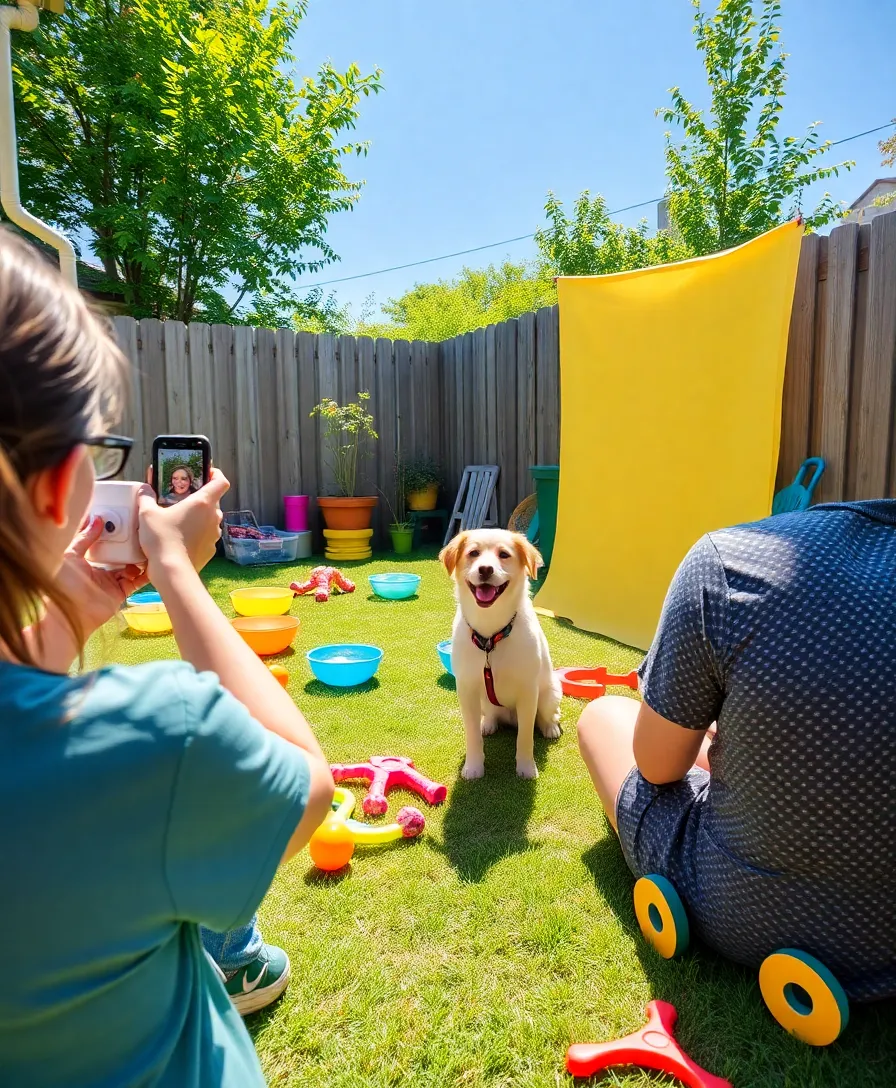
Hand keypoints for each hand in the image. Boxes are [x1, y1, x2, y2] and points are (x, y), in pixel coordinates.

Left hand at [57, 515, 148, 635]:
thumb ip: (84, 538)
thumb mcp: (70, 556)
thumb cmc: (65, 585)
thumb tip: (97, 519)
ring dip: (139, 556)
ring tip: (148, 545)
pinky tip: (153, 564)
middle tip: (141, 529)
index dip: (111, 530)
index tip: (122, 517)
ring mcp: (112, 580)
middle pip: (119, 552)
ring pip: (130, 564)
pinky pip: (137, 580)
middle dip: (129, 542)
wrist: (72, 614)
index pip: (102, 541)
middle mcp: (101, 568)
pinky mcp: (122, 591)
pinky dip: (145, 573)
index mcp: (87, 558)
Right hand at [137, 468, 229, 575]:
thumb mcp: (147, 514)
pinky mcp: (211, 549)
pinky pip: (206, 535)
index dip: (215, 474)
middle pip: (213, 500)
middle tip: (182, 497)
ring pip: (209, 518)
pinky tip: (181, 536)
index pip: (221, 481)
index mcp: (203, 502)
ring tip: (179, 517)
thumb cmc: (162, 539)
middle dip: (199, 497)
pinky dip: (197, 533)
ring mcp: (214, 534)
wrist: (172, 571)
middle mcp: (213, 517)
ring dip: (198, 516)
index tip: (206, 472)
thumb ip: (146, 497)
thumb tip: (144, 489)